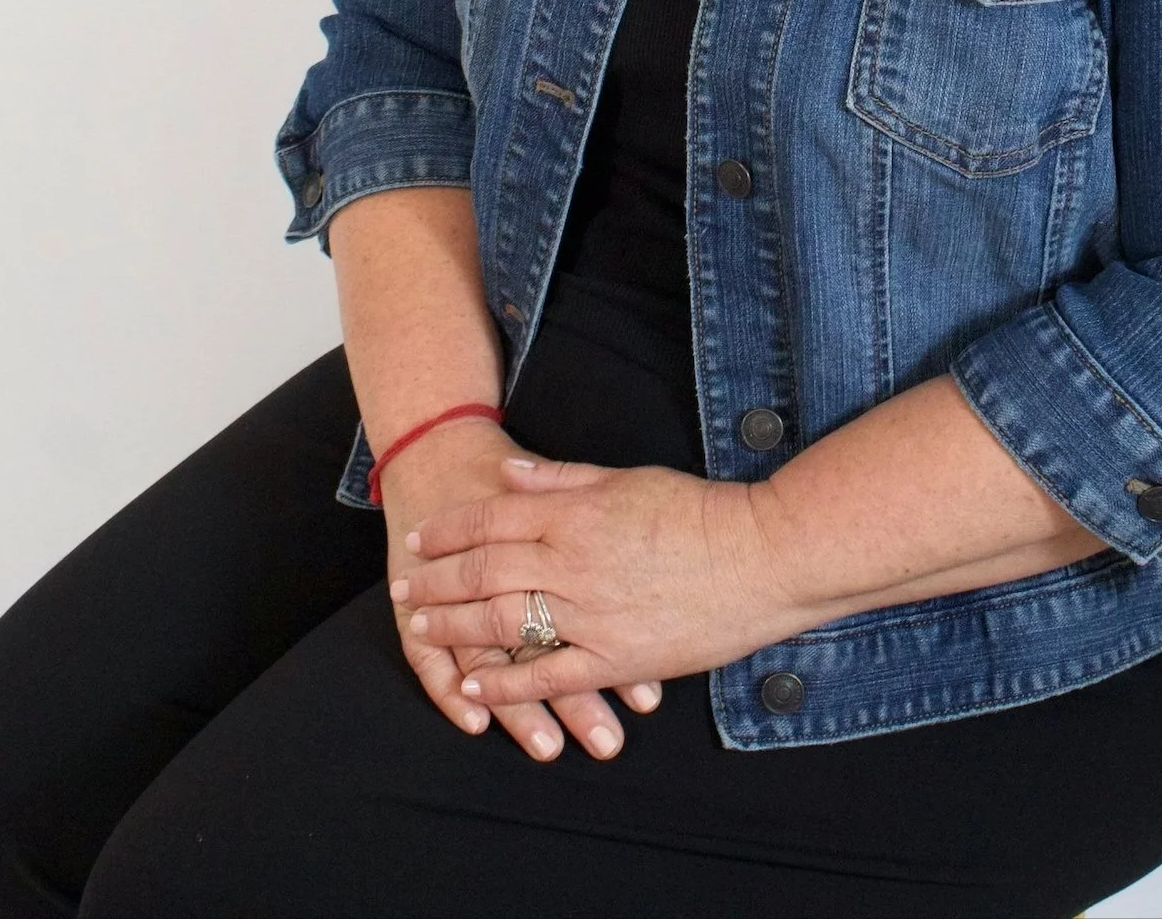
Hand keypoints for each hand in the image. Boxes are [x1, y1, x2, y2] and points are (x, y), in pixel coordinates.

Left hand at [396, 449, 808, 712]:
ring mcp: (592, 614)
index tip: (419, 539)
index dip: (450, 529)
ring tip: (422, 631)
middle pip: (485, 571)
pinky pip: (548, 675)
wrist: (760, 556)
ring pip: (505, 623)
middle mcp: (573, 563)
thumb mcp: (627, 477)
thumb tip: (508, 474)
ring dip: (457, 628)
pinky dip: (507, 685)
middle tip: (402, 590)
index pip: (492, 519)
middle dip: (437, 581)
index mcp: (576, 514)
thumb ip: (563, 478)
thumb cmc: (697, 510)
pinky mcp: (615, 658)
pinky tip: (475, 687)